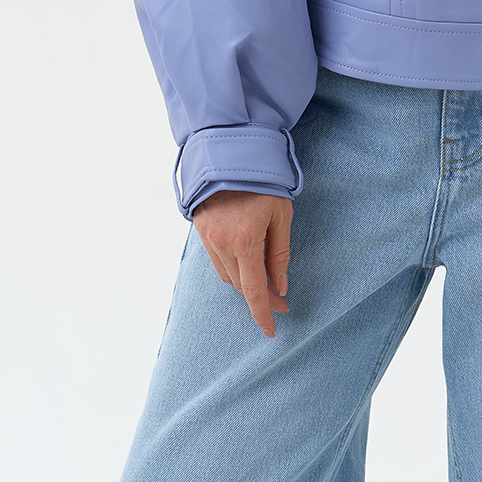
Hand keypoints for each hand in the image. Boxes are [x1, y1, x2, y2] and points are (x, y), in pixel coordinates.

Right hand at [191, 189, 292, 336]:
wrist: (231, 151)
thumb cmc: (263, 180)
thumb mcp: (281, 215)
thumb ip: (279, 253)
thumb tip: (280, 286)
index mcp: (245, 241)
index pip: (253, 290)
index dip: (262, 313)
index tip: (271, 330)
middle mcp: (222, 243)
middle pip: (240, 285)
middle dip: (260, 298)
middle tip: (279, 301)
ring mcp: (208, 237)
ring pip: (227, 275)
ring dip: (244, 284)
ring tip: (264, 284)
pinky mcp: (200, 229)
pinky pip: (216, 259)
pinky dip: (231, 268)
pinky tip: (245, 265)